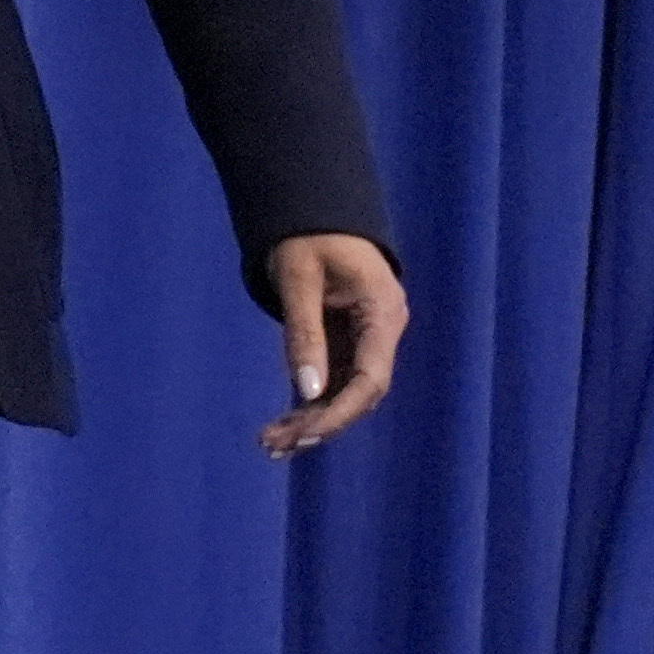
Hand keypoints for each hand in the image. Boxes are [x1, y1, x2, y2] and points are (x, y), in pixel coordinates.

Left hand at [258, 232, 404, 457]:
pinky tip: (281, 426)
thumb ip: (304, 333)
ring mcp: (366, 338)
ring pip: (344, 392)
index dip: (340, 412)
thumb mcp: (298, 278)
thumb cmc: (307, 234)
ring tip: (270, 443)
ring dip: (310, 419)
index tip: (305, 434)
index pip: (371, 379)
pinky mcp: (346, 341)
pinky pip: (332, 380)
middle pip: (358, 393)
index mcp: (383, 312)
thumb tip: (308, 391)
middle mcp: (382, 331)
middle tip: (275, 445)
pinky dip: (308, 402)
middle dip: (320, 423)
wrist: (313, 208)